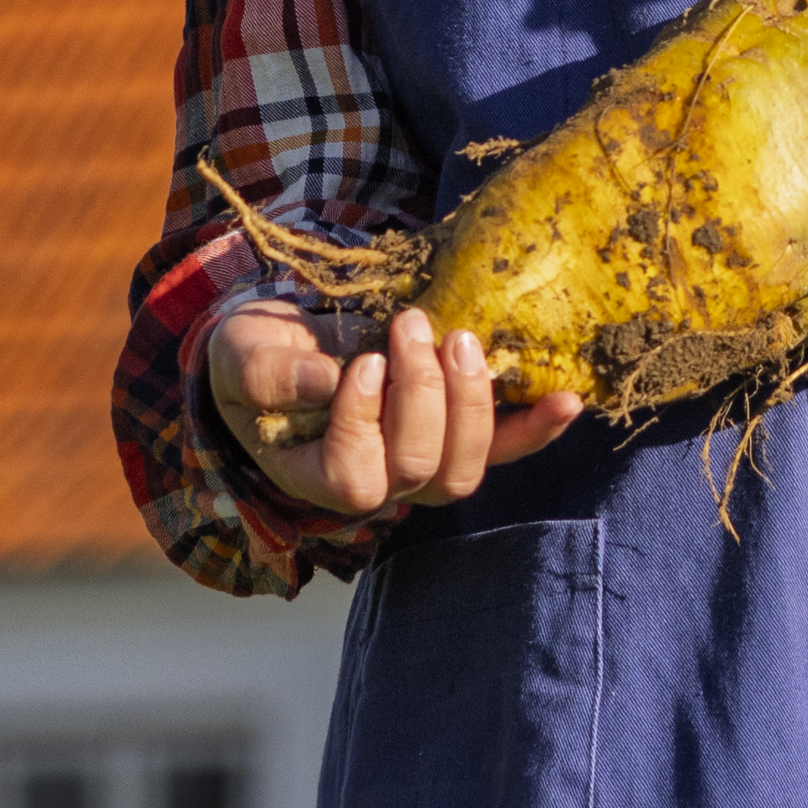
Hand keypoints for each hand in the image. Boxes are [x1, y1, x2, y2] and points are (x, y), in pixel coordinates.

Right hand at [203, 296, 580, 520]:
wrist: (289, 343)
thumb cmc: (258, 355)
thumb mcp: (241, 355)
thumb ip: (269, 372)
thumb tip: (327, 378)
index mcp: (313, 472)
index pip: (351, 475)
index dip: (362, 423)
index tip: (363, 360)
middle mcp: (376, 483)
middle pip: (418, 467)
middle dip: (424, 393)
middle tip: (413, 324)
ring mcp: (423, 465)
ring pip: (464, 468)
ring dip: (472, 401)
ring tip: (459, 339)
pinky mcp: (459, 436)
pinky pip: (506, 448)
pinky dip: (537, 427)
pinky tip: (566, 399)